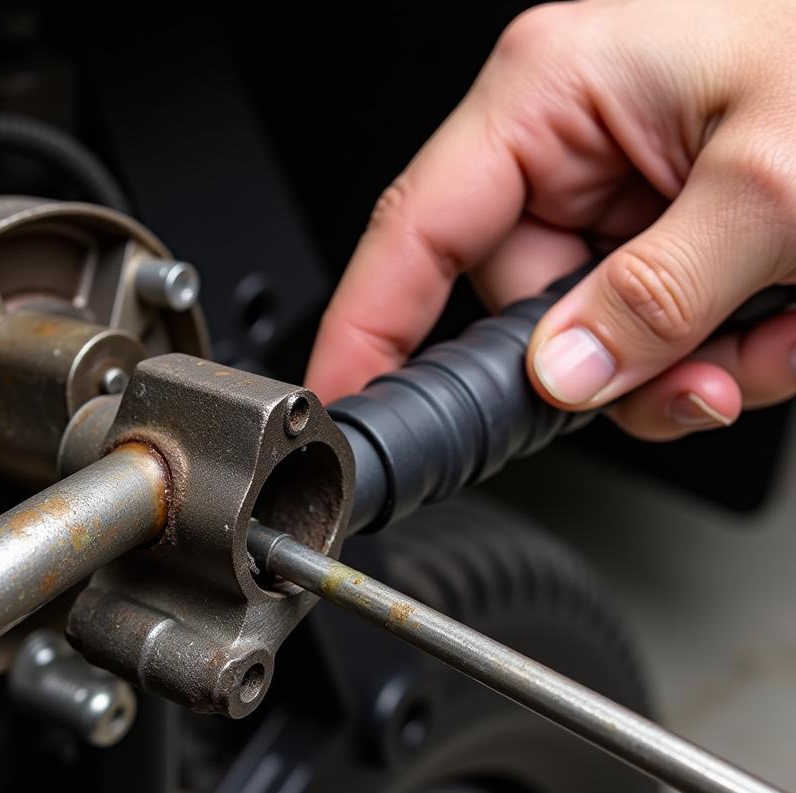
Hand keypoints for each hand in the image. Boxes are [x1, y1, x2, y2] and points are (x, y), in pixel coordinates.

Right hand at [306, 0, 795, 439]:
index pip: (415, 229)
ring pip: (596, 339)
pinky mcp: (666, 230)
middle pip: (522, 308)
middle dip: (608, 372)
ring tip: (771, 332)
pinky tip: (781, 319)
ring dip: (682, 369)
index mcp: (554, 91)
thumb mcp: (775, 184)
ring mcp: (621, 191)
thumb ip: (657, 293)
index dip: (368, 326)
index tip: (341, 400)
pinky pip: (656, 333)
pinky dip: (725, 354)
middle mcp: (572, 141)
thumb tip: (564, 373)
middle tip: (696, 378)